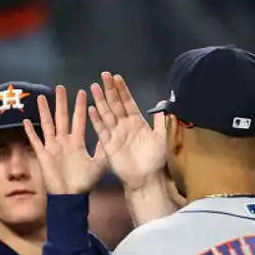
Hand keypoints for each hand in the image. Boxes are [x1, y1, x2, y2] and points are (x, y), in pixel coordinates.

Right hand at [24, 86, 105, 194]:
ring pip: (48, 125)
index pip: (79, 120)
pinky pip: (35, 141)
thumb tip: (111, 136)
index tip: (82, 92)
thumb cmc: (84, 183)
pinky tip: (25, 121)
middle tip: (60, 87)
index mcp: (77, 142)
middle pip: (62, 117)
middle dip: (61, 102)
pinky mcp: (43, 155)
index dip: (80, 107)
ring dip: (45, 111)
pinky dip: (31, 132)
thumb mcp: (99, 165)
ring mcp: (53, 147)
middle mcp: (64, 141)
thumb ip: (103, 150)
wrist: (70, 197)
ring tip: (42, 97)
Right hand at [87, 72, 166, 190]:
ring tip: (93, 87)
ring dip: (100, 100)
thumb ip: (161, 121)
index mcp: (137, 122)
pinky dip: (96, 120)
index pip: (128, 102)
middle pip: (115, 104)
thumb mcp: (162, 138)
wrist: (146, 179)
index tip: (117, 77)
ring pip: (106, 114)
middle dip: (110, 90)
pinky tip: (91, 109)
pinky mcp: (109, 145)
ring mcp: (115, 134)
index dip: (122, 90)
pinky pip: (101, 130)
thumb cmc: (155, 160)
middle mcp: (124, 125)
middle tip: (103, 75)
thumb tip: (163, 106)